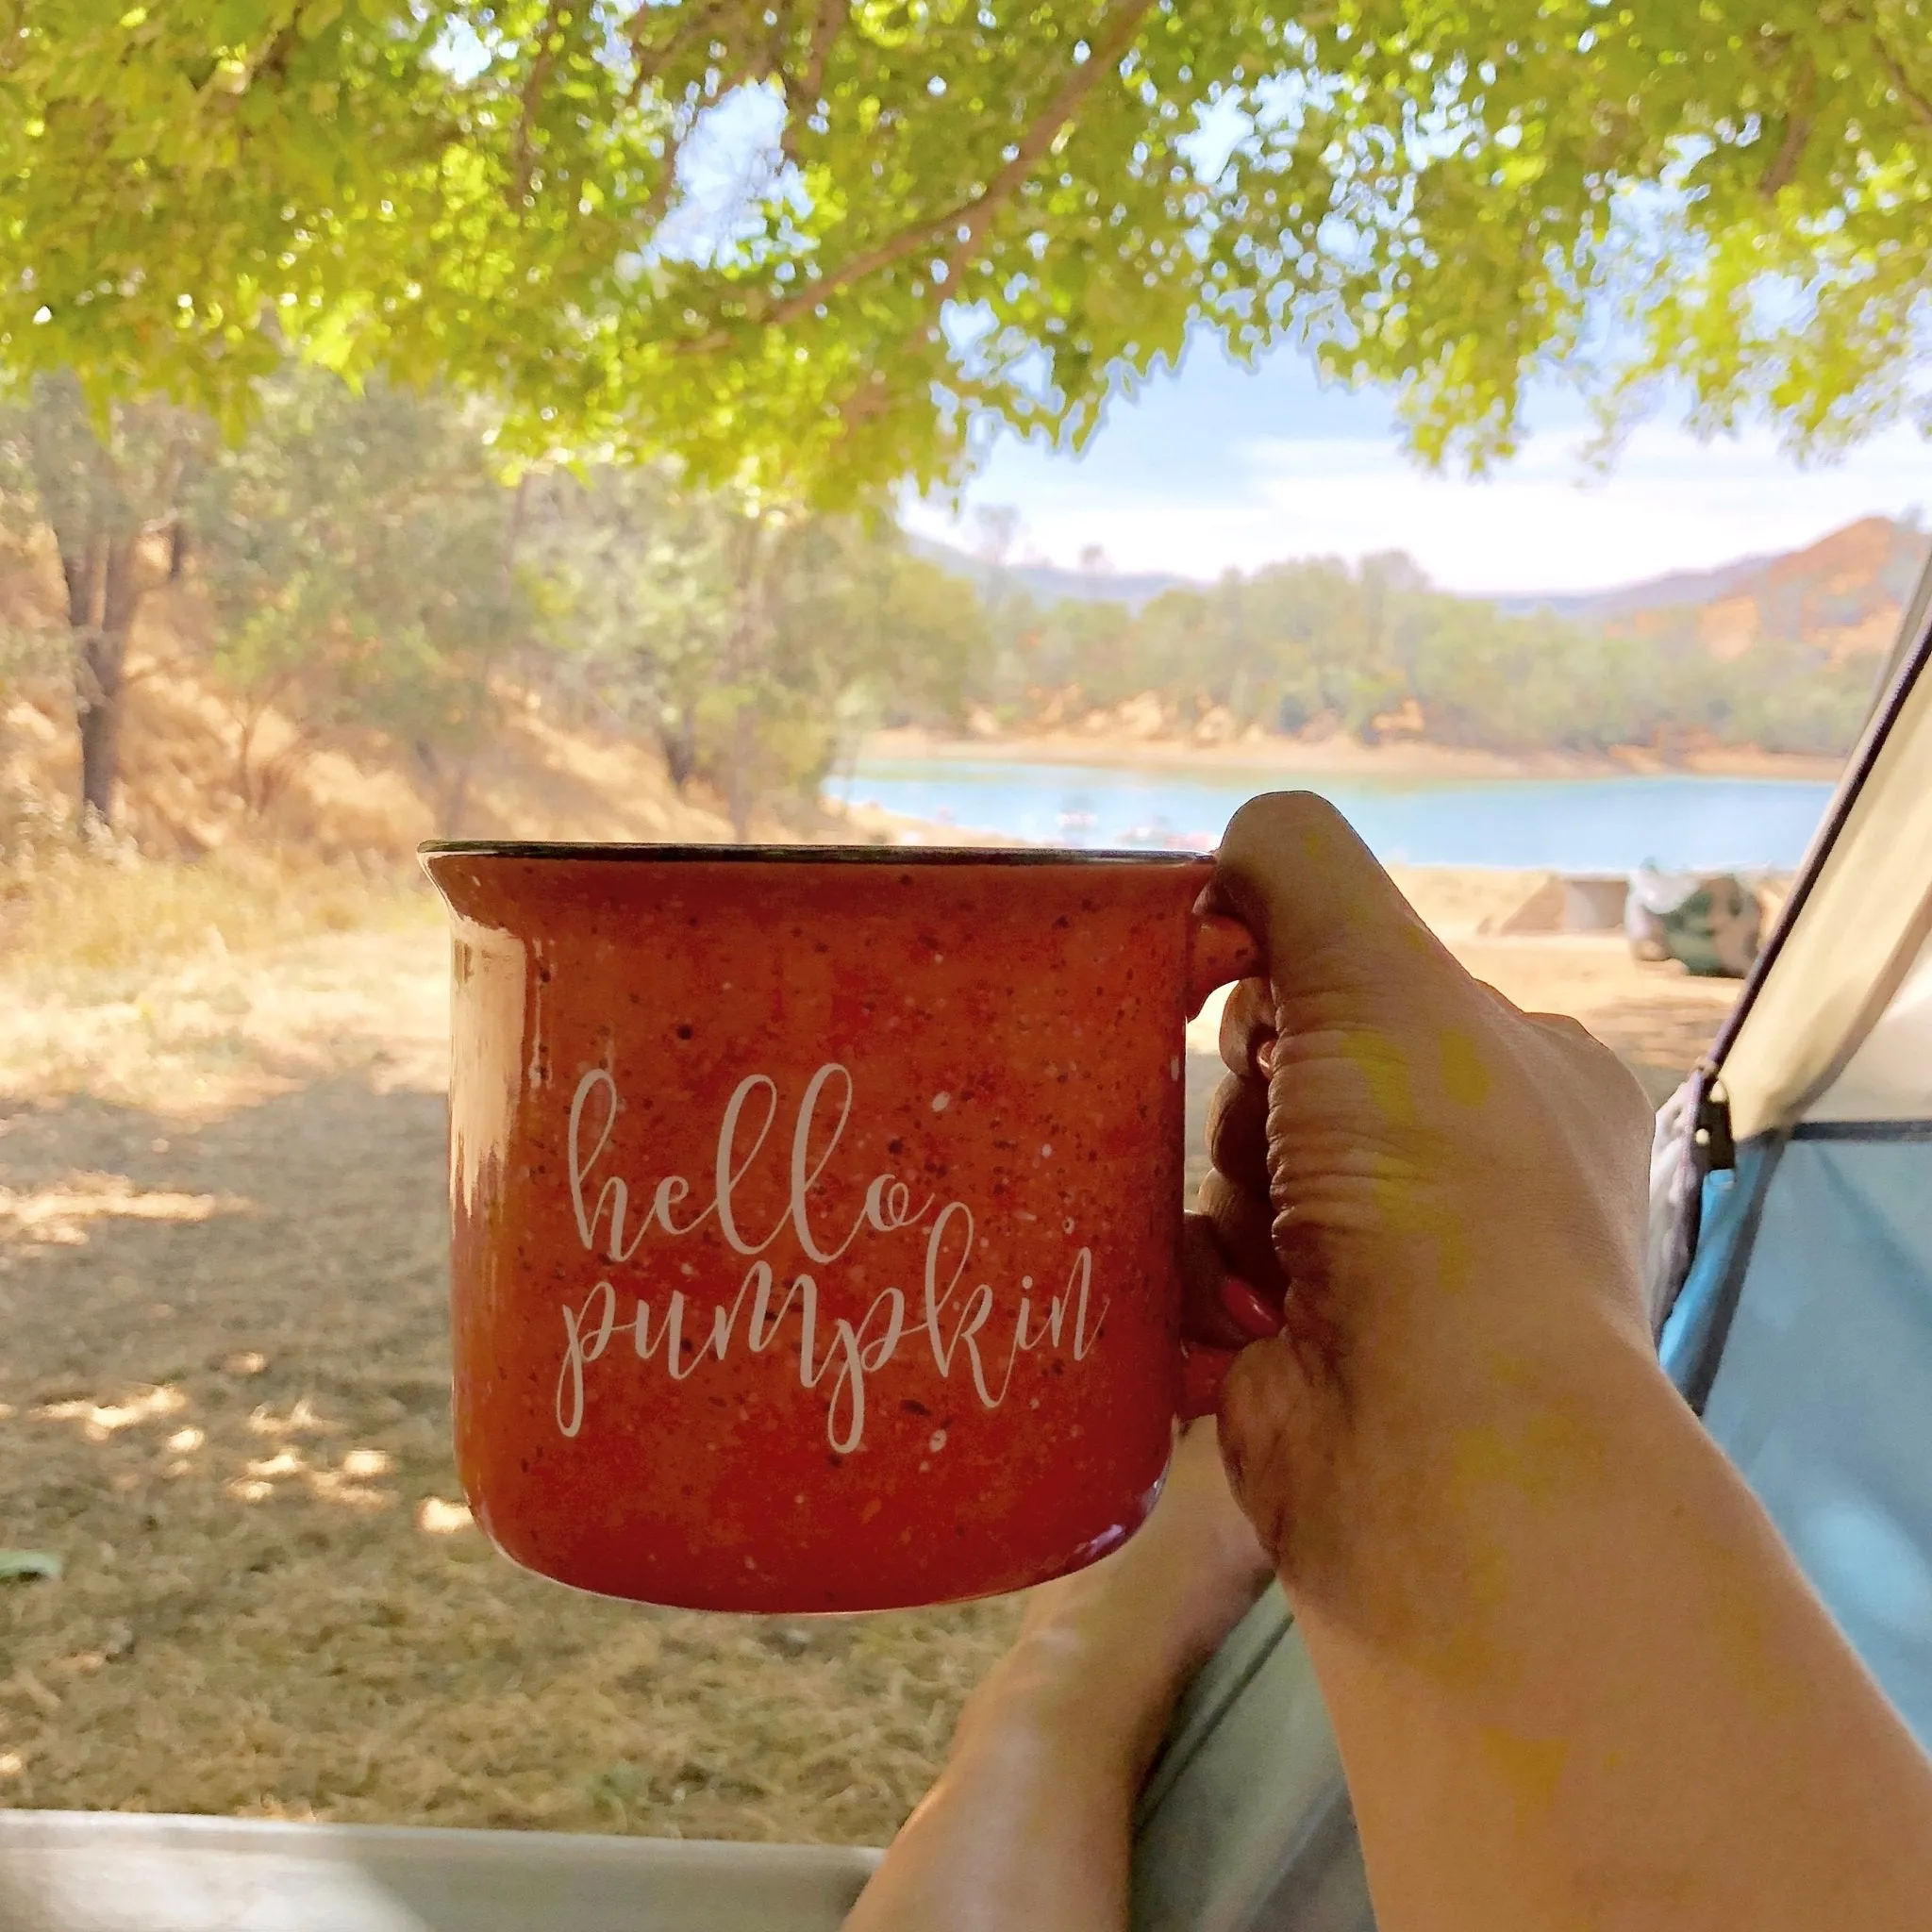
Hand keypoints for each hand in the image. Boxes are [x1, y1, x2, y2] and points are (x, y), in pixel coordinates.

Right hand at [1189, 792, 1658, 1665]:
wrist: (1440, 1442)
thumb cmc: (1436, 1185)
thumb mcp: (1381, 974)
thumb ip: (1302, 868)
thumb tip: (1235, 846)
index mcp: (1522, 1076)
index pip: (1372, 988)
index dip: (1298, 990)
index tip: (1260, 1009)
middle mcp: (1469, 1175)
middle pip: (1288, 1083)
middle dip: (1257, 1108)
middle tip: (1280, 1141)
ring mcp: (1392, 1277)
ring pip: (1235, 1177)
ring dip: (1227, 1200)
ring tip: (1270, 1255)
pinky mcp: (1307, 1354)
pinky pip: (1203, 1272)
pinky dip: (1199, 1279)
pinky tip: (1235, 1310)